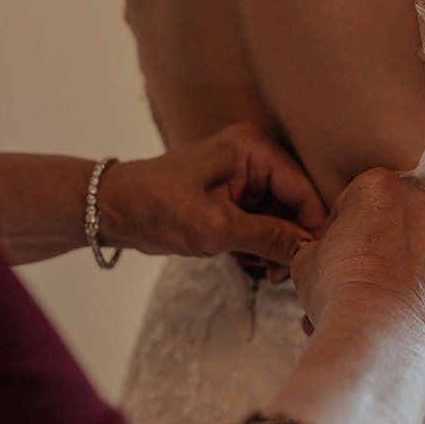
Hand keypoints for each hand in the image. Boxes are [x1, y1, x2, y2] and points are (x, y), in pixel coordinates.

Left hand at [100, 124, 326, 271]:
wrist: (113, 210)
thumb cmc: (157, 207)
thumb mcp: (217, 227)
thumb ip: (268, 237)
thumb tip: (308, 251)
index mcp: (253, 149)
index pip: (303, 189)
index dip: (312, 228)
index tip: (310, 264)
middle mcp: (253, 156)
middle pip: (294, 204)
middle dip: (288, 241)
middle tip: (277, 274)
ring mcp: (244, 176)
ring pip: (280, 217)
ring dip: (272, 247)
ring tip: (257, 268)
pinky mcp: (233, 195)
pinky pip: (262, 221)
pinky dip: (257, 244)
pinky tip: (242, 259)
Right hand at [291, 169, 424, 339]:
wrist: (377, 333)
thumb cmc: (338, 287)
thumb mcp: (304, 259)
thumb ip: (316, 246)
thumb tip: (321, 256)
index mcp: (380, 186)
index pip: (352, 198)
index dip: (336, 227)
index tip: (330, 251)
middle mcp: (422, 204)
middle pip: (388, 219)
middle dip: (370, 243)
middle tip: (348, 275)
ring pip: (414, 247)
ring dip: (394, 265)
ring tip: (369, 299)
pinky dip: (417, 288)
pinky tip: (394, 311)